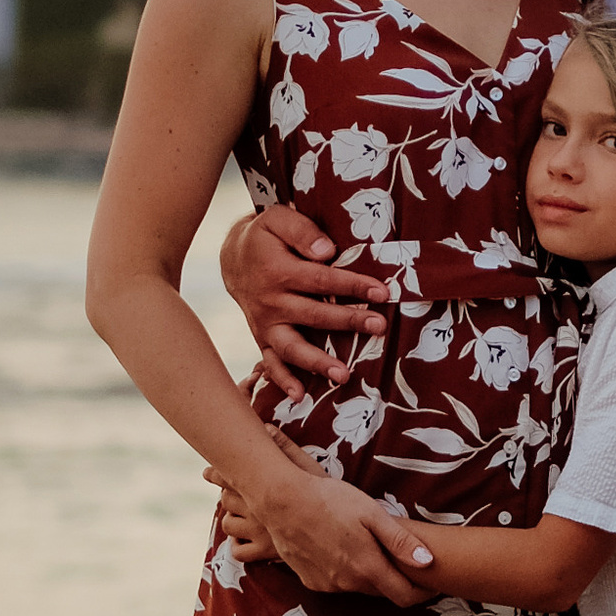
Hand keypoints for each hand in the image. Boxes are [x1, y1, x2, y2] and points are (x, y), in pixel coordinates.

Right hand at [220, 201, 392, 395]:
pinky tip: (300, 396)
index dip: (353, 285)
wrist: (233, 258)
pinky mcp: (262, 338)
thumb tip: (328, 251)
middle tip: (379, 326)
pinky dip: (283, 381)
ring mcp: (266, 324)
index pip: (322, 280)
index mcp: (278, 271)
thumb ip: (302, 231)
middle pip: (314, 314)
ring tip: (344, 374)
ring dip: (318, 362)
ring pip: (292, 347)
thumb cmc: (264, 236)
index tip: (382, 291)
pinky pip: (271, 363)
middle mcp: (271, 302)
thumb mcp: (278, 219)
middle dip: (349, 321)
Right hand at [223, 456, 429, 602]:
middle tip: (403, 560)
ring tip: (368, 548)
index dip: (422, 594)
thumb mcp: (372, 514)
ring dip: (369, 575)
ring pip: (358, 586)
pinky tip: (340, 549)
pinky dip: (345, 572)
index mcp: (367, 568)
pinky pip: (337, 583)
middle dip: (396, 580)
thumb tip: (429, 563)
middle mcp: (348, 584)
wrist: (282, 502)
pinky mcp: (310, 581)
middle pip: (382, 591)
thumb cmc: (330, 501)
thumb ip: (401, 541)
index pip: (404, 596)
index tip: (432, 584)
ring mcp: (327, 585)